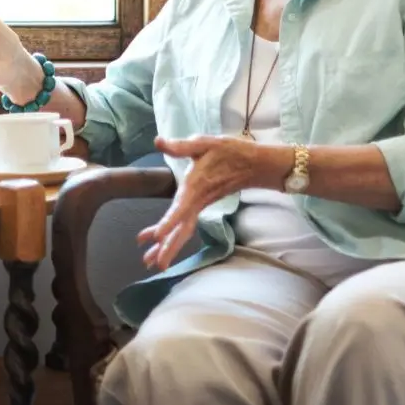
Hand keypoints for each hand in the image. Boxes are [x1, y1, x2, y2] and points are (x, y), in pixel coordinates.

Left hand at [136, 135, 289, 271]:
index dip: (169, 221)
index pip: (181, 207)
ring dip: (168, 245)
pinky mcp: (202, 206)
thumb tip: (159, 141)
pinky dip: (173, 235)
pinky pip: (186, 225)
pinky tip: (160, 241)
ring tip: (150, 261)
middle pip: (183, 228)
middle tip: (151, 263)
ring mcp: (201, 205)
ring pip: (184, 230)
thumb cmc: (230, 151)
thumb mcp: (205, 143)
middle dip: (167, 246)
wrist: (254, 164)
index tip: (157, 235)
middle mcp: (198, 200)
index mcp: (196, 186)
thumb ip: (181, 146)